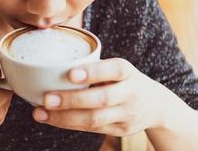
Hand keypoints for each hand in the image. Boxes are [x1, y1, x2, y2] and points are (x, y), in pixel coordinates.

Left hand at [32, 58, 190, 135]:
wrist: (156, 105)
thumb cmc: (125, 81)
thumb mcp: (118, 69)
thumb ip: (95, 68)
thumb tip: (52, 67)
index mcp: (127, 72)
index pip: (113, 70)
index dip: (92, 72)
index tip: (70, 74)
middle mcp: (130, 93)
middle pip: (102, 99)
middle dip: (71, 100)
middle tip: (46, 99)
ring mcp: (127, 114)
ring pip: (95, 119)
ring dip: (64, 117)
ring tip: (40, 114)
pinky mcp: (121, 129)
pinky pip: (92, 129)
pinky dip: (69, 124)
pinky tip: (52, 119)